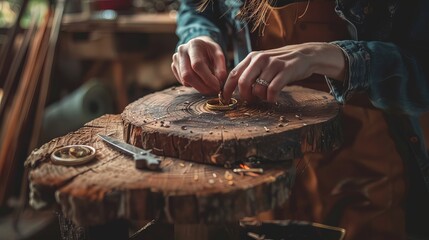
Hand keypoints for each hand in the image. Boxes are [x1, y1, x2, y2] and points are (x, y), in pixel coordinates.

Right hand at [171, 36, 226, 94]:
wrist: (198, 46)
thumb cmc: (209, 51)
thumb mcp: (218, 54)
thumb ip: (221, 66)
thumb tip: (220, 79)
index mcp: (194, 45)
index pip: (197, 65)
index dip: (208, 78)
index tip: (217, 86)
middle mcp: (182, 51)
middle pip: (187, 75)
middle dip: (202, 86)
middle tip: (213, 91)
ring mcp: (176, 59)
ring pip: (184, 80)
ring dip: (198, 87)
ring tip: (209, 85)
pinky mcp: (174, 67)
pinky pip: (182, 82)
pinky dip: (193, 85)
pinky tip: (200, 80)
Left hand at [223, 42, 345, 101]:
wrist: (304, 55)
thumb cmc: (280, 64)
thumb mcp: (262, 64)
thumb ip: (249, 73)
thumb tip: (233, 90)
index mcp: (252, 57)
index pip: (233, 74)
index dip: (226, 90)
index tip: (225, 100)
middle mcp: (260, 59)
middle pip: (243, 83)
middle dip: (245, 96)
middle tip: (252, 100)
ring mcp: (273, 64)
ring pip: (258, 89)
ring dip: (260, 98)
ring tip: (266, 96)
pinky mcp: (286, 70)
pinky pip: (272, 90)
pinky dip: (271, 98)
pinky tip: (273, 98)